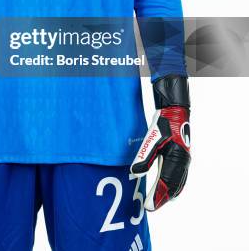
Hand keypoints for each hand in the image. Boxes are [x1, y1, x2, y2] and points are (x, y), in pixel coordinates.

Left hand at [130, 75, 190, 210]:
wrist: (175, 111)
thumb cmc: (164, 124)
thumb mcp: (152, 139)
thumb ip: (144, 157)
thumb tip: (135, 174)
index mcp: (177, 160)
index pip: (166, 185)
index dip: (157, 197)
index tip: (148, 207)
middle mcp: (183, 163)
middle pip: (173, 187)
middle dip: (162, 198)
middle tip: (151, 207)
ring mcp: (184, 160)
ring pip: (178, 183)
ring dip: (168, 193)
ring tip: (158, 201)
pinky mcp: (182, 157)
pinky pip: (180, 177)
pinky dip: (174, 186)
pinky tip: (169, 188)